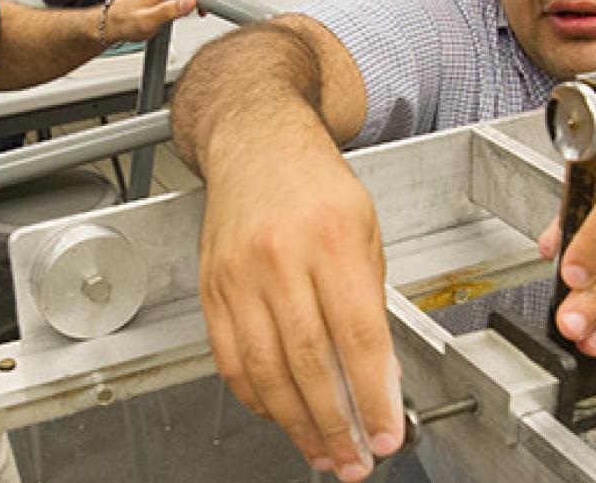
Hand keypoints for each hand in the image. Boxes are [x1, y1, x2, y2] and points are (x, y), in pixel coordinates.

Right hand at [201, 151, 402, 480]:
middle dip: (334, 423)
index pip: (357, 335)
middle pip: (308, 360)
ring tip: (320, 451)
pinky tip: (279, 414)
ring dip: (295, 422)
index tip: (384, 433)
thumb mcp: (367, 232)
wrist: (255, 144)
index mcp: (333, 239)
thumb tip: (380, 378)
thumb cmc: (315, 185)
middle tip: (352, 460)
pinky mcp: (211, 289)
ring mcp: (239, 275)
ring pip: (265, 369)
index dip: (372, 394)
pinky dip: (255, 396)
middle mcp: (281, 257)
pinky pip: (230, 358)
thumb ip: (372, 305)